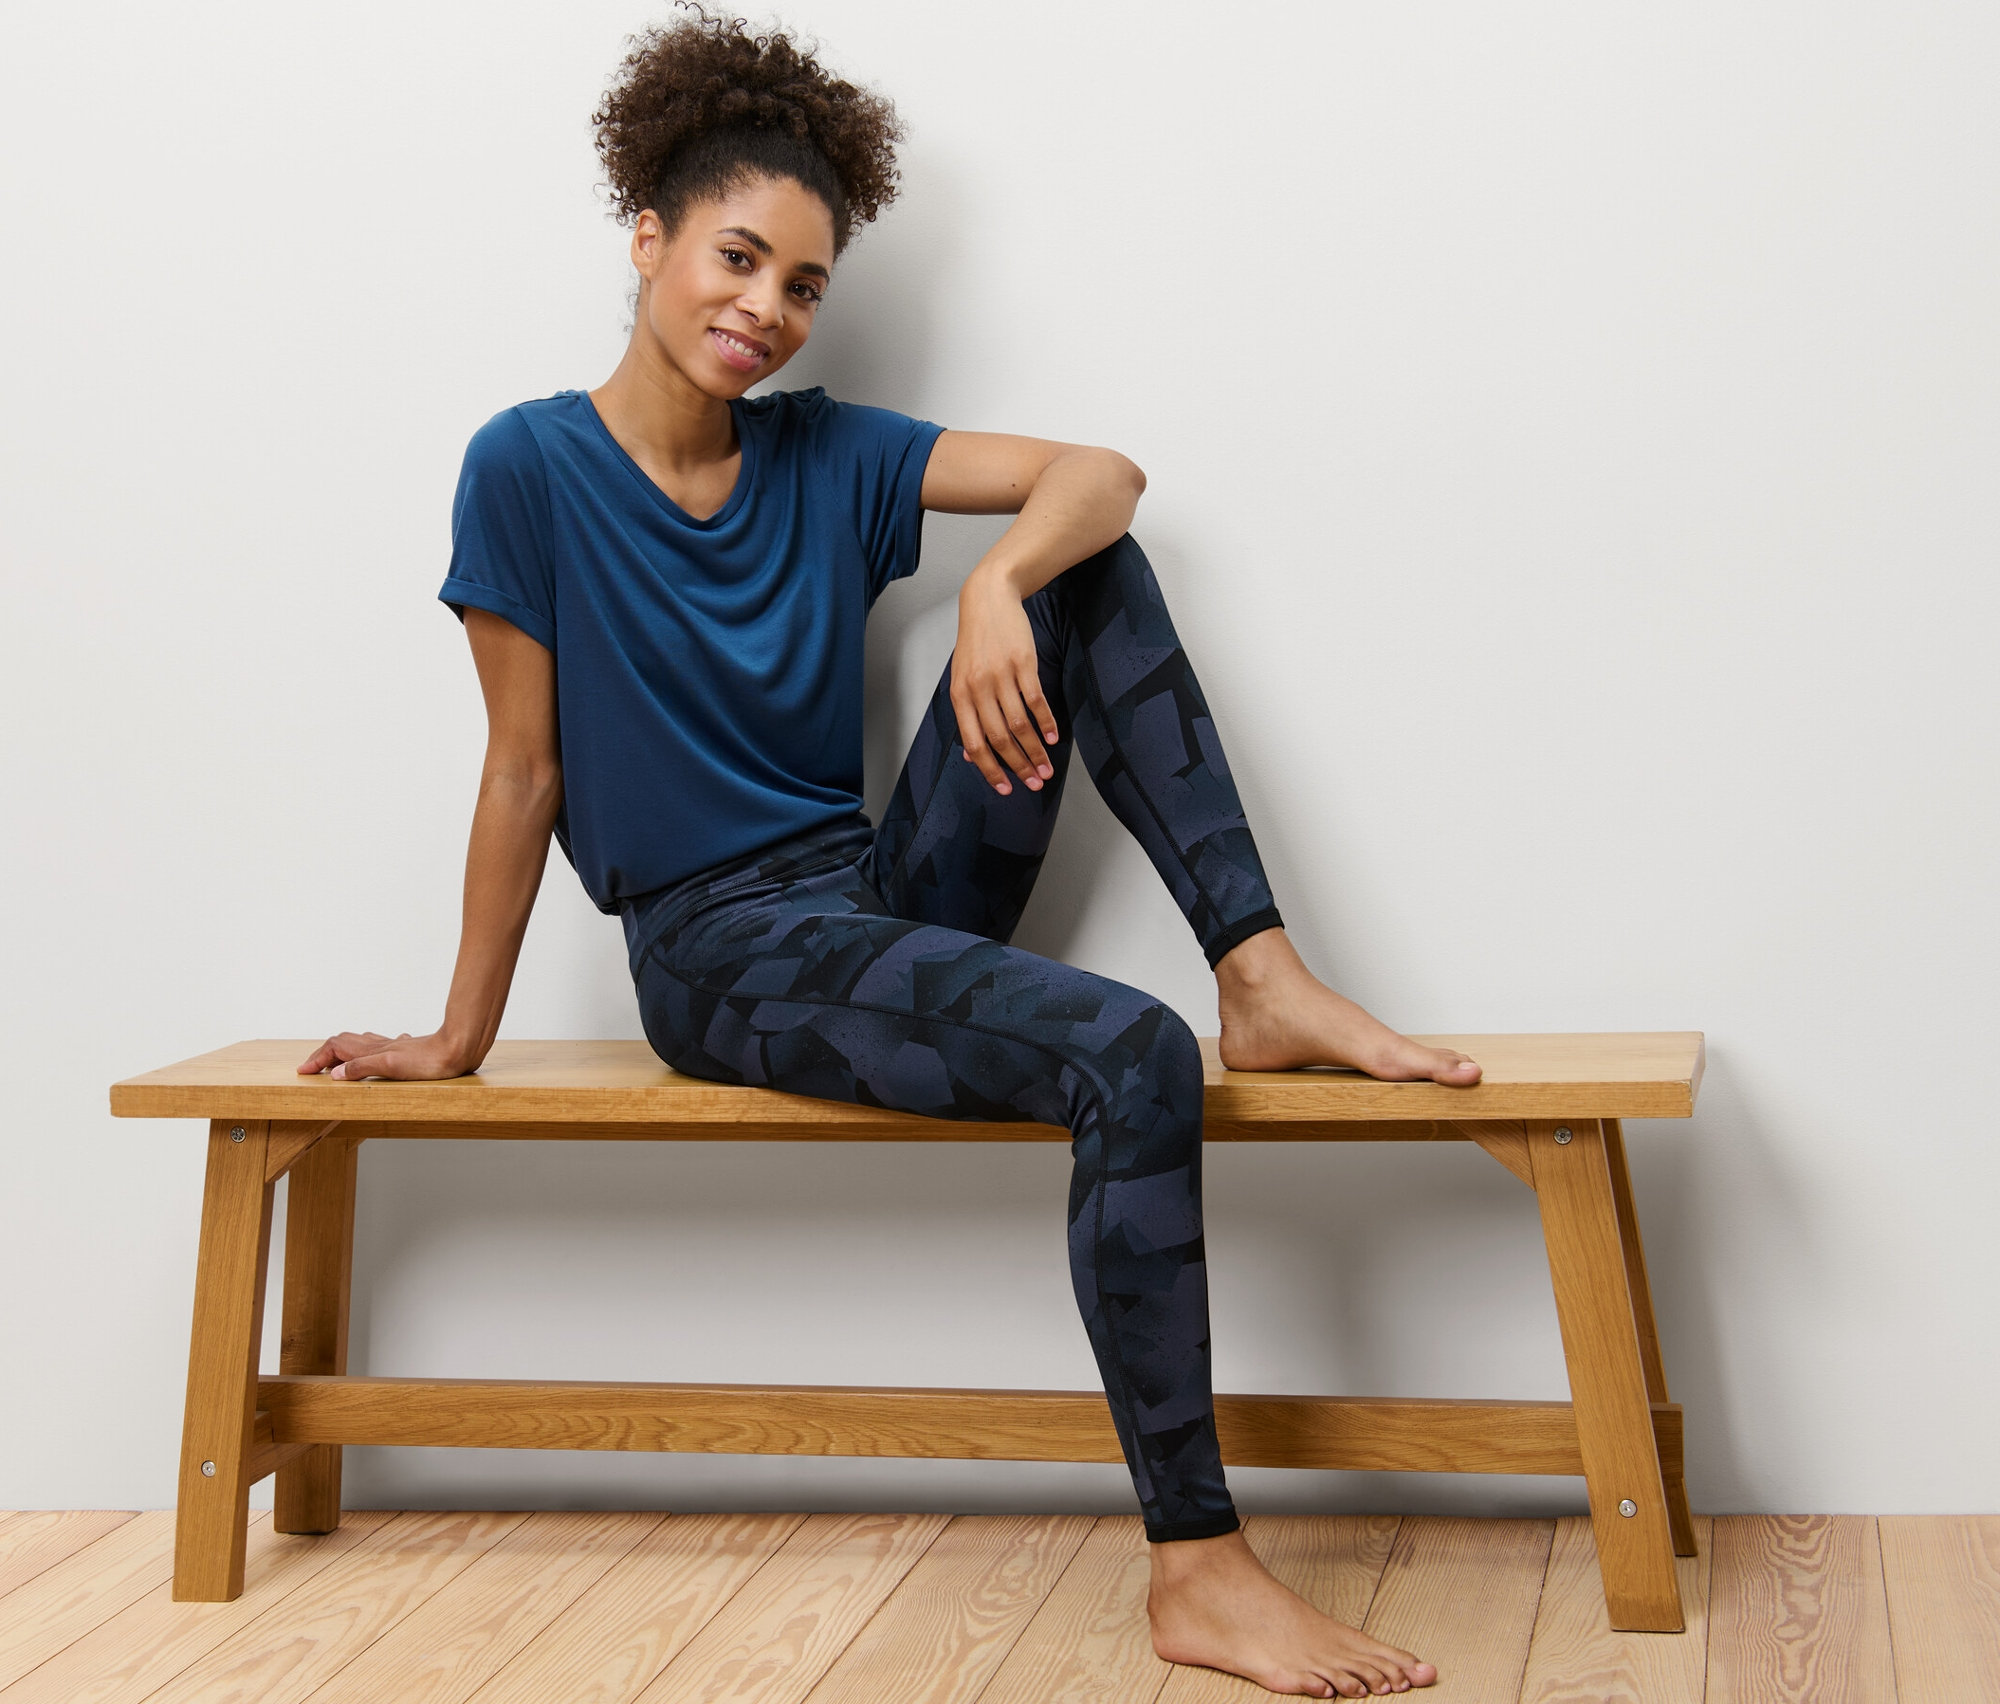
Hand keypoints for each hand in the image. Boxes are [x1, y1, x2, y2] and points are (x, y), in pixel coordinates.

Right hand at [296, 1030, 474, 1081]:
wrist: (460, 1049)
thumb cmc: (430, 1061)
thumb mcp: (392, 1067)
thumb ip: (363, 1068)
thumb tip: (335, 1074)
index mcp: (373, 1050)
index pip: (335, 1048)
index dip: (317, 1058)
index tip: (303, 1071)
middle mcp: (382, 1045)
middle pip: (345, 1042)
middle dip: (326, 1053)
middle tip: (314, 1068)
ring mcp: (395, 1047)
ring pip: (363, 1043)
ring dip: (346, 1051)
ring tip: (337, 1062)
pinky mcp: (409, 1052)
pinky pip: (383, 1047)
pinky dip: (370, 1051)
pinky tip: (379, 1057)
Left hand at [951, 569, 1058, 795]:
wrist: (988, 600)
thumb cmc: (976, 643)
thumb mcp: (962, 678)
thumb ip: (967, 714)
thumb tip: (971, 755)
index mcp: (959, 696)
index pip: (974, 744)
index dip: (990, 770)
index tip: (1006, 790)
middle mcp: (978, 688)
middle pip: (1000, 739)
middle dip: (1018, 767)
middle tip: (1035, 784)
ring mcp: (1001, 676)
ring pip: (1020, 725)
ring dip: (1036, 751)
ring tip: (1048, 768)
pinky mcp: (1023, 663)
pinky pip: (1036, 701)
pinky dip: (1046, 723)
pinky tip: (1054, 737)